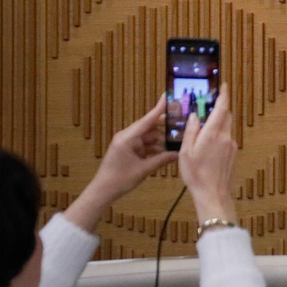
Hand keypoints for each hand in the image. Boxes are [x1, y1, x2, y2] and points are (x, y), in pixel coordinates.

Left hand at [64, 94, 175, 231]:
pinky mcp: (129, 149)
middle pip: (150, 126)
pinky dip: (156, 146)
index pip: (147, 120)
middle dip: (165, 125)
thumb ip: (162, 159)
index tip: (168, 95)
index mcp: (127, 138)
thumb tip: (179, 153)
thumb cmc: (120, 179)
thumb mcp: (144, 169)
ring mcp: (128, 143)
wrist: (103, 191)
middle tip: (183, 121)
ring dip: (162, 138)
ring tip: (179, 137)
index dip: (159, 108)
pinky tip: (168, 149)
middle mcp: (127, 136)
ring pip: (149, 136)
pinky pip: (145, 144)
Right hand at [179, 93, 238, 223]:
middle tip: (209, 104)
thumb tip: (194, 115)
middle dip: (220, 107)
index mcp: (213, 134)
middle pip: (226, 115)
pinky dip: (219, 134)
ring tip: (204, 125)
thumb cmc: (195, 174)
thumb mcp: (185, 152)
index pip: (222, 108)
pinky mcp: (233, 152)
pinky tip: (208, 143)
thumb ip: (191, 131)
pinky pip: (226, 137)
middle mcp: (226, 136)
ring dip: (218, 122)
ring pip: (226, 127)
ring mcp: (231, 144)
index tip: (224, 85)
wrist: (212, 193)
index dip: (224, 95)